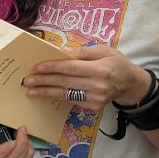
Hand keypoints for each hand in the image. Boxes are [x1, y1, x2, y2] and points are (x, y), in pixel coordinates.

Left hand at [23, 45, 150, 109]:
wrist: (130, 84)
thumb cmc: (116, 63)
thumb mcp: (104, 50)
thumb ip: (82, 52)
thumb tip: (61, 51)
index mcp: (100, 69)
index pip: (71, 68)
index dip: (53, 67)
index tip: (37, 67)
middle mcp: (98, 86)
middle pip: (65, 82)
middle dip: (44, 81)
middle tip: (27, 80)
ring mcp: (95, 99)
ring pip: (65, 94)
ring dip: (46, 92)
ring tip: (30, 90)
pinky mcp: (93, 107)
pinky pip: (71, 100)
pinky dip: (57, 96)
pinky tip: (44, 94)